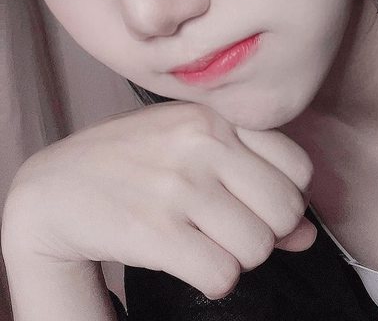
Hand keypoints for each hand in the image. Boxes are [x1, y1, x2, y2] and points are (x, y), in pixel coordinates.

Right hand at [1, 102, 314, 299]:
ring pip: (258, 246)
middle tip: (230, 229)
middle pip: (286, 210)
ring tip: (206, 243)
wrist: (52, 186)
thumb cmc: (135, 164)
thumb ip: (255, 183)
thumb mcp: (194, 152)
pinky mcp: (154, 228)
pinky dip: (213, 279)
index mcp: (216, 117)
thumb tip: (307, 236)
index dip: (286, 197)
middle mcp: (201, 142)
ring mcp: (178, 184)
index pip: (298, 166)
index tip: (257, 205)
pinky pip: (223, 274)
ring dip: (238, 257)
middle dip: (266, 232)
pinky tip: (188, 262)